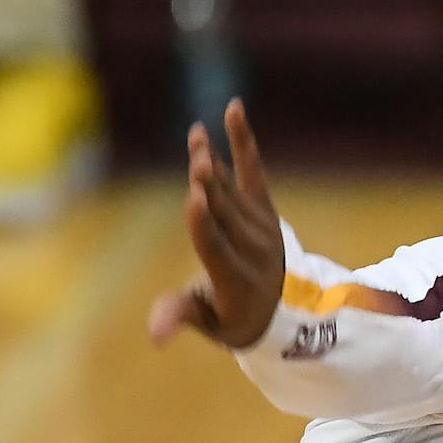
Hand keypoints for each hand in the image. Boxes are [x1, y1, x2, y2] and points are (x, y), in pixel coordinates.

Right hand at [149, 98, 283, 349]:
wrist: (289, 309)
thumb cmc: (236, 318)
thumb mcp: (210, 324)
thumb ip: (183, 316)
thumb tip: (154, 334)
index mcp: (236, 279)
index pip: (217, 248)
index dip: (204, 224)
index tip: (195, 199)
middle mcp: (253, 249)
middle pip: (225, 212)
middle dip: (211, 185)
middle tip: (200, 158)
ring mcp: (261, 225)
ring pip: (232, 189)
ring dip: (214, 161)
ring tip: (197, 136)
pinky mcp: (264, 206)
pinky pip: (252, 170)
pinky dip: (242, 141)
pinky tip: (233, 109)